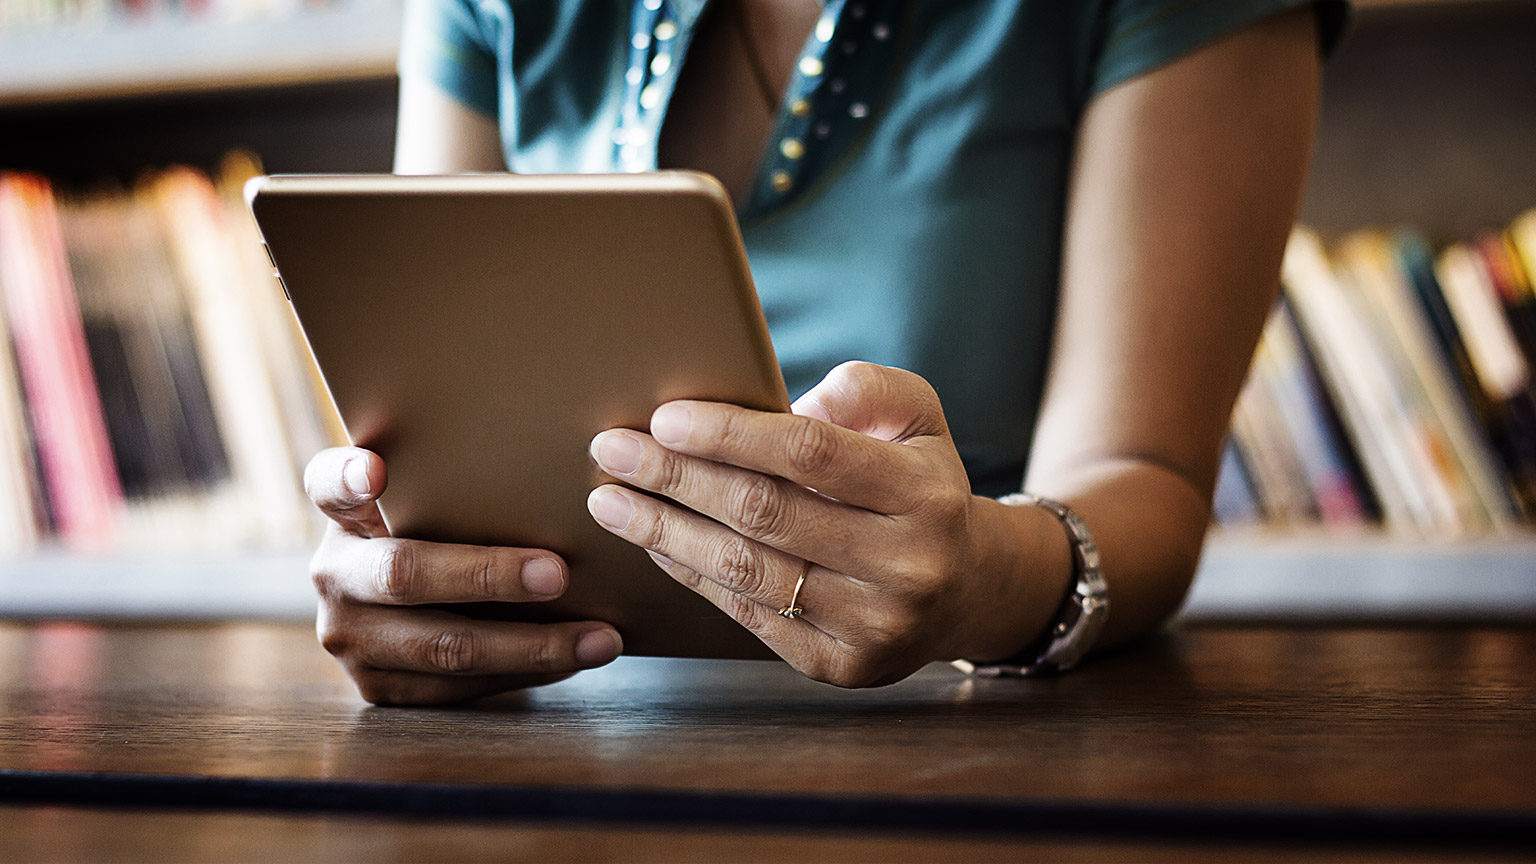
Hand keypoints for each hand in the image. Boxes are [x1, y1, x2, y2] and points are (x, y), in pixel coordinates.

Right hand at [305, 447, 622, 704]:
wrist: (413, 606)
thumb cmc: (447, 530)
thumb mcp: (438, 500)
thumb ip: (461, 481)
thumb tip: (566, 464)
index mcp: (344, 511)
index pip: (330, 483)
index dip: (350, 476)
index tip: (376, 471)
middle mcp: (334, 573)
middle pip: (405, 574)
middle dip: (487, 576)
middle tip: (557, 574)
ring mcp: (349, 636)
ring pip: (444, 647)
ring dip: (531, 645)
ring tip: (599, 638)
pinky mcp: (376, 686)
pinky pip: (458, 687)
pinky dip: (525, 673)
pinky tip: (575, 660)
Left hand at [586, 362, 1056, 687]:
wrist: (963, 588)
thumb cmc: (918, 484)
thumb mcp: (917, 418)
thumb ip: (869, 389)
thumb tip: (800, 400)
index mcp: (925, 494)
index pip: (811, 454)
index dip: (731, 434)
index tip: (663, 417)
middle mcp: (906, 566)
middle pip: (765, 513)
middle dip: (675, 478)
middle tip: (611, 450)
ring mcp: (873, 625)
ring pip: (747, 570)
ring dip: (665, 532)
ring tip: (609, 500)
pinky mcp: (840, 666)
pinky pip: (747, 614)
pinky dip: (692, 574)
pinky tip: (654, 544)